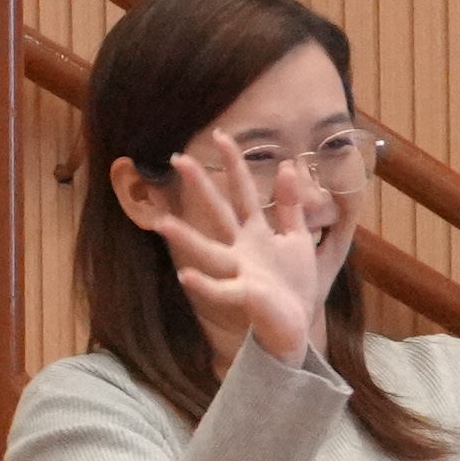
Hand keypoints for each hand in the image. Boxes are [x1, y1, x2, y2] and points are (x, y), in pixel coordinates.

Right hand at [126, 129, 320, 364]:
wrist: (295, 324)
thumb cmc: (292, 284)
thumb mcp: (298, 238)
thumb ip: (291, 205)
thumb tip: (288, 166)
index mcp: (256, 233)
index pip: (243, 191)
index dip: (234, 163)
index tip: (221, 136)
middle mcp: (241, 248)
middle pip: (219, 210)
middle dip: (201, 186)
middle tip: (178, 159)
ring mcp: (240, 271)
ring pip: (209, 250)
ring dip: (184, 237)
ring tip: (161, 223)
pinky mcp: (246, 295)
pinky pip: (221, 289)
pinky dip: (205, 285)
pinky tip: (185, 276)